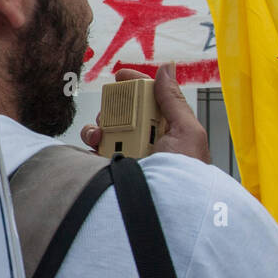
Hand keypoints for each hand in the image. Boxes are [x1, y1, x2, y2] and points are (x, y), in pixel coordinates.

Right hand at [80, 64, 210, 163]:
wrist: (169, 208)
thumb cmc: (186, 175)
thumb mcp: (187, 132)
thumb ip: (174, 100)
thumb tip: (166, 69)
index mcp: (166, 129)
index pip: (148, 100)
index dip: (135, 84)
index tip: (121, 75)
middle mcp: (145, 140)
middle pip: (122, 111)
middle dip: (114, 105)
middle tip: (112, 108)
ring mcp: (126, 155)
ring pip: (105, 128)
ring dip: (100, 124)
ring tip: (102, 132)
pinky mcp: (109, 168)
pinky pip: (92, 149)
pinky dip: (90, 141)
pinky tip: (96, 144)